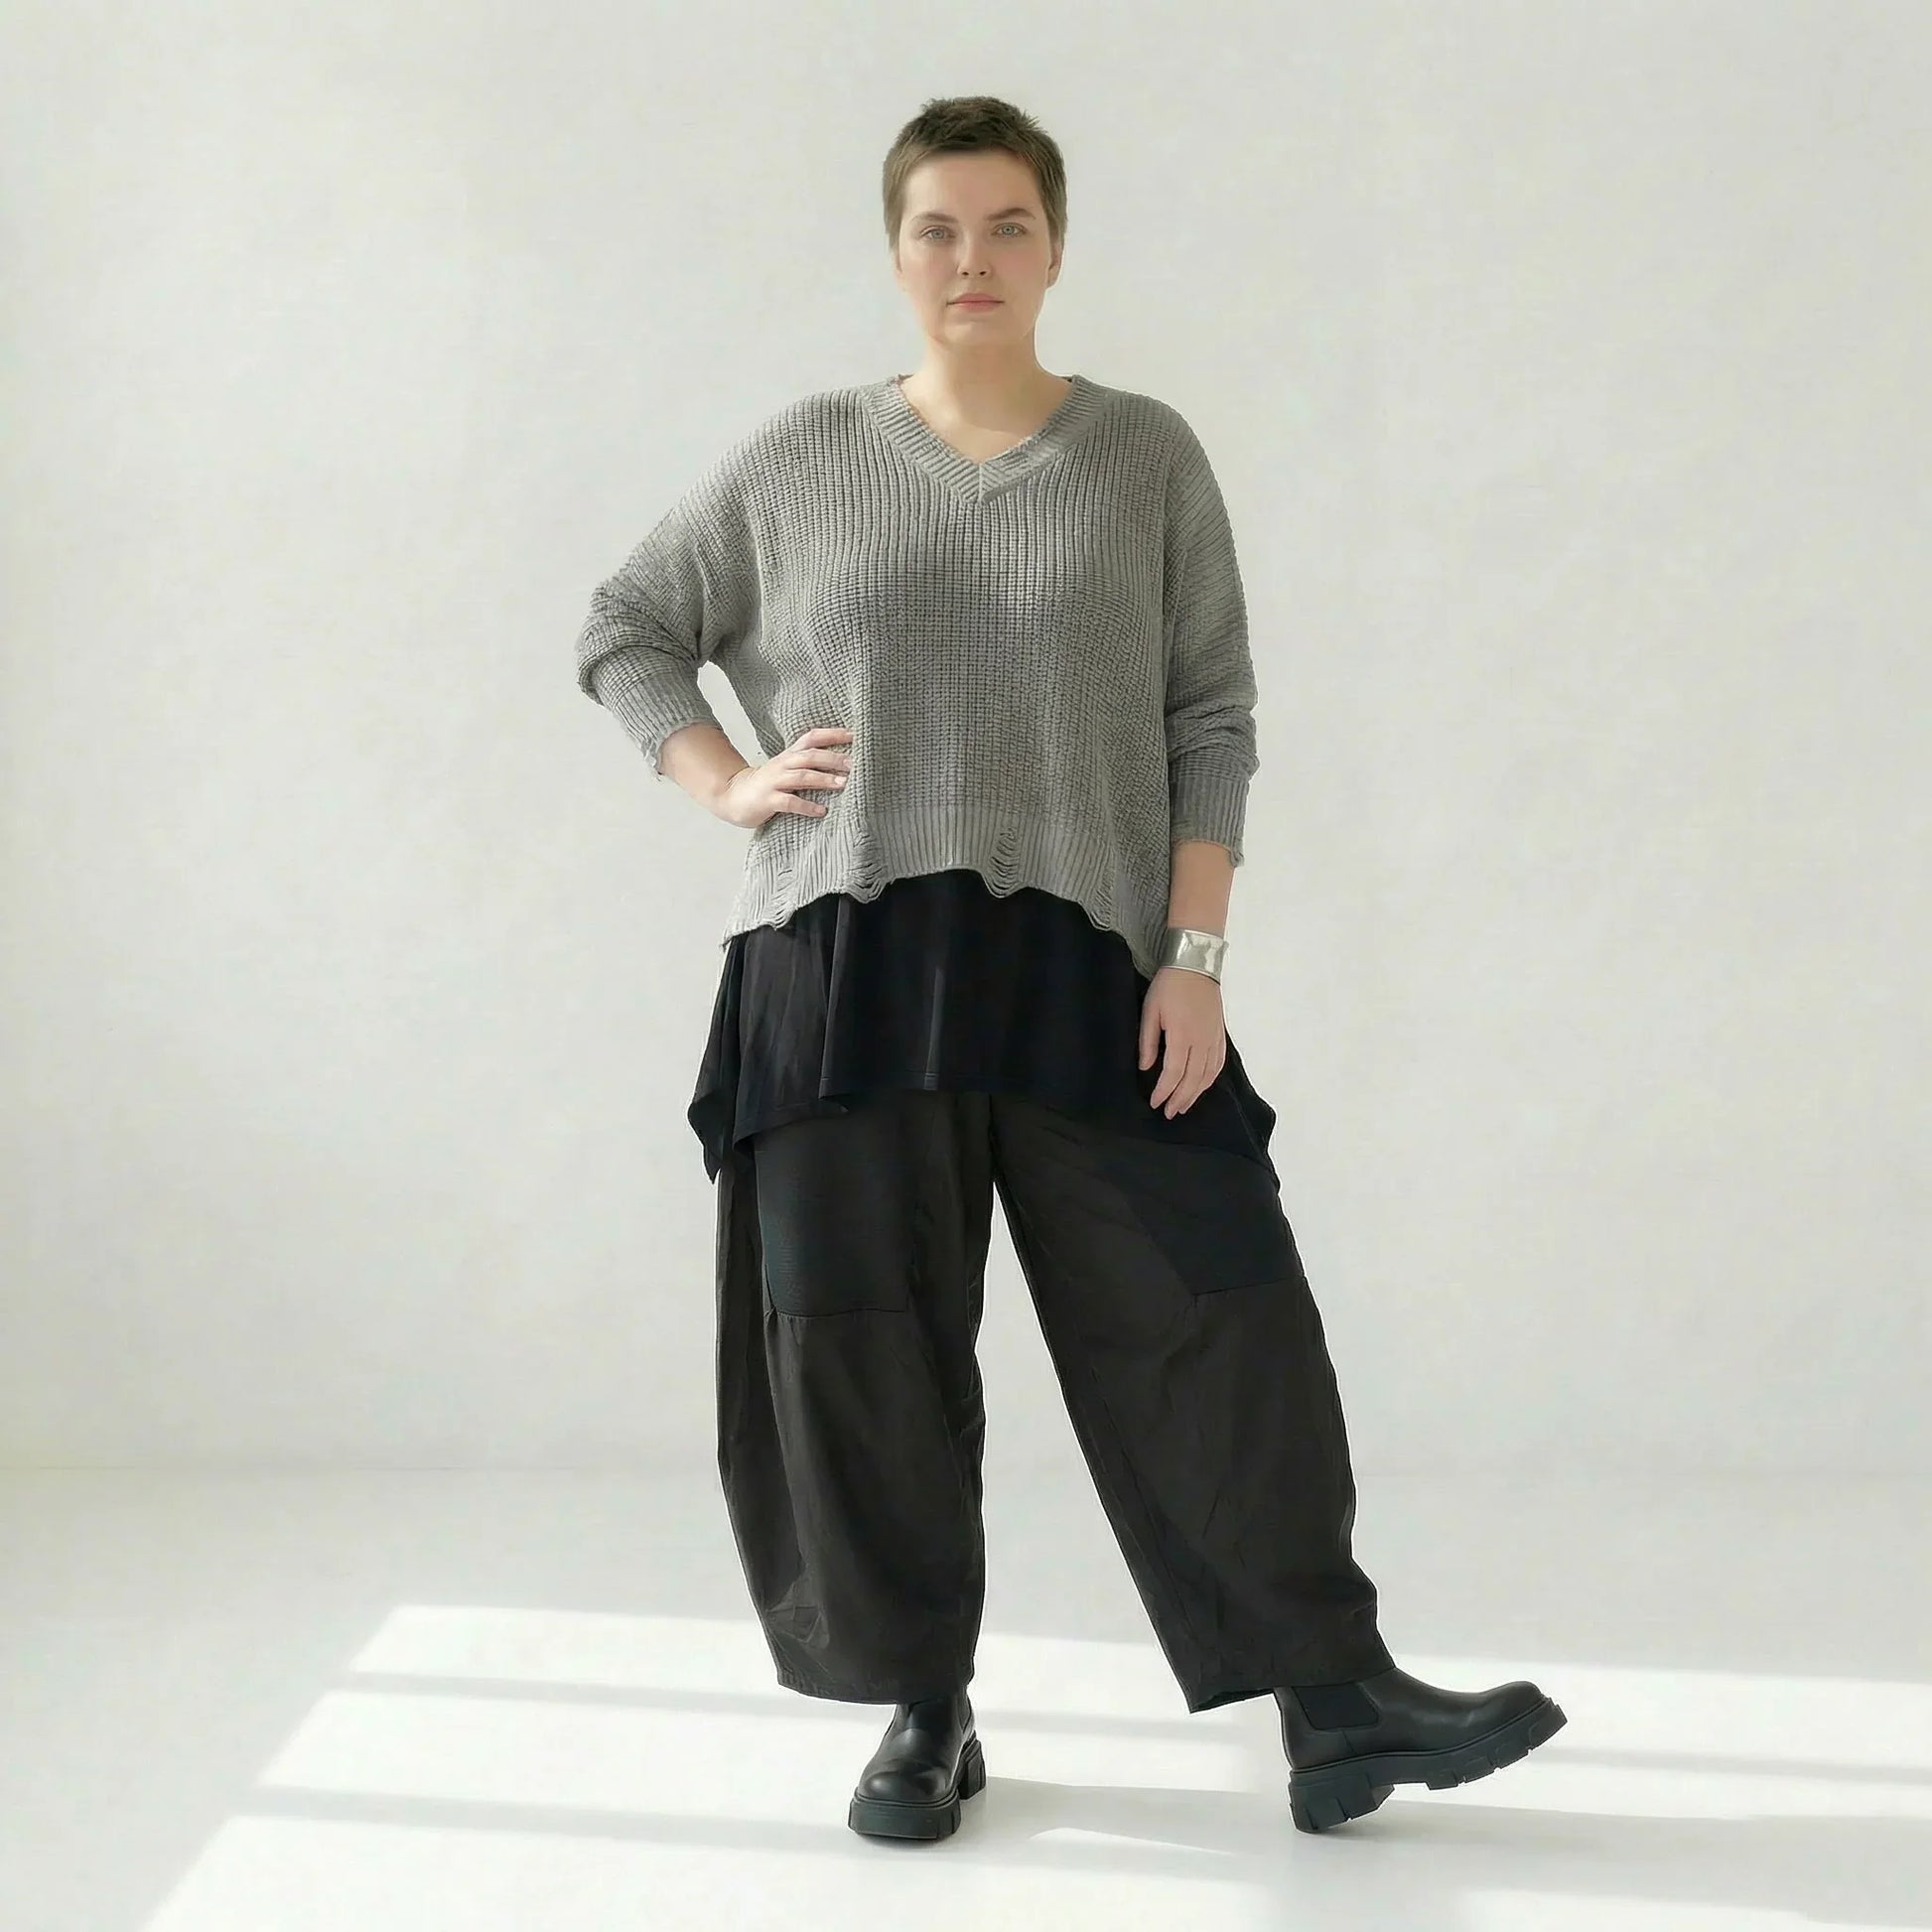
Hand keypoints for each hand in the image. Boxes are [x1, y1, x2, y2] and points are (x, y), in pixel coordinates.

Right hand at [713, 727, 852, 827]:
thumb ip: (808, 763)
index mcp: (789, 755)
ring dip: (823, 779)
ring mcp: (774, 782)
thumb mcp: (786, 768)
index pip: (811, 738)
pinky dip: (806, 806)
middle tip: (854, 764)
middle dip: (833, 758)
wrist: (732, 796)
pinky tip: (821, 811)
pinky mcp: (768, 800)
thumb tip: (843, 763)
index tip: (854, 735)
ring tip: (843, 784)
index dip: (832, 734)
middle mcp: (783, 765)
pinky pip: (790, 802)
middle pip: (810, 756)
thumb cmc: (767, 784)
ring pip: (801, 777)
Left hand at [1139, 967, 1225, 1116]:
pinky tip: (1202, 1086)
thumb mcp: (1150, 1010)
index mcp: (1182, 1036)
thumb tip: (1146, 1068)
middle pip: (1192, 1079)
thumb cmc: (1168, 986)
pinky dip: (1210, 1079)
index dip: (1164, 1091)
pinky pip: (1218, 1063)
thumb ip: (1148, 1041)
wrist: (1196, 965)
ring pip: (1207, 1075)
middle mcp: (1202, 1041)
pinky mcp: (1220, 1034)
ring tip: (1183, 1106)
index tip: (1155, 1103)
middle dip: (1180, 1099)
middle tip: (1169, 1113)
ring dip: (1195, 1094)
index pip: (1174, 1073)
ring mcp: (1214, 1038)